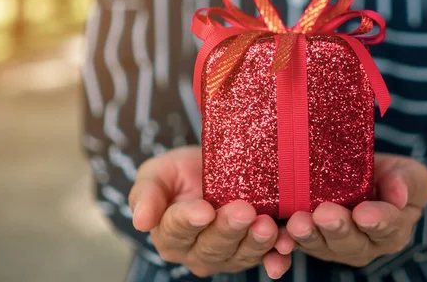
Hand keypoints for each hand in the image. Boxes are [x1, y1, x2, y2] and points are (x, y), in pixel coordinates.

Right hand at [128, 148, 290, 278]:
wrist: (215, 167)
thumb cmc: (181, 172)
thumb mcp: (158, 173)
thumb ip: (146, 194)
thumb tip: (140, 221)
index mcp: (170, 234)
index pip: (177, 230)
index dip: (190, 221)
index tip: (203, 210)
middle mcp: (197, 251)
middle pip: (213, 245)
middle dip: (229, 229)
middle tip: (244, 211)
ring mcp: (228, 254)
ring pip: (241, 254)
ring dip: (256, 242)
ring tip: (266, 225)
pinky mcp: (255, 251)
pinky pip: (267, 258)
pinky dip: (277, 257)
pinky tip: (286, 248)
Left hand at [281, 154, 426, 267]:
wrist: (357, 172)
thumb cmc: (388, 175)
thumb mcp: (407, 173)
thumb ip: (406, 182)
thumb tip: (399, 196)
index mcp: (392, 230)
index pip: (388, 227)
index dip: (377, 221)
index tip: (364, 213)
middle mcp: (363, 244)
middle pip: (351, 240)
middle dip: (336, 228)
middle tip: (325, 215)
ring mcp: (333, 245)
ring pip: (321, 245)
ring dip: (308, 235)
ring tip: (297, 223)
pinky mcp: (307, 239)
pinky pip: (295, 246)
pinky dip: (284, 247)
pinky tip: (277, 244)